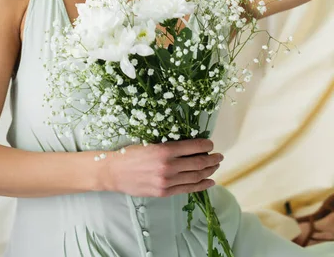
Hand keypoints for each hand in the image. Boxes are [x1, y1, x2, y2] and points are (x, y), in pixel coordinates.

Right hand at [104, 138, 223, 196]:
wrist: (115, 172)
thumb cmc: (131, 153)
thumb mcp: (150, 143)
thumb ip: (169, 145)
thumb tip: (190, 144)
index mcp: (164, 150)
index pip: (193, 147)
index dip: (206, 145)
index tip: (211, 143)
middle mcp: (168, 166)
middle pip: (198, 163)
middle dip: (212, 159)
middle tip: (219, 155)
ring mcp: (167, 181)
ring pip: (196, 176)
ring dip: (209, 171)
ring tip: (216, 166)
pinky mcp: (164, 192)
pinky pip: (188, 189)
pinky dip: (201, 185)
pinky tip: (209, 181)